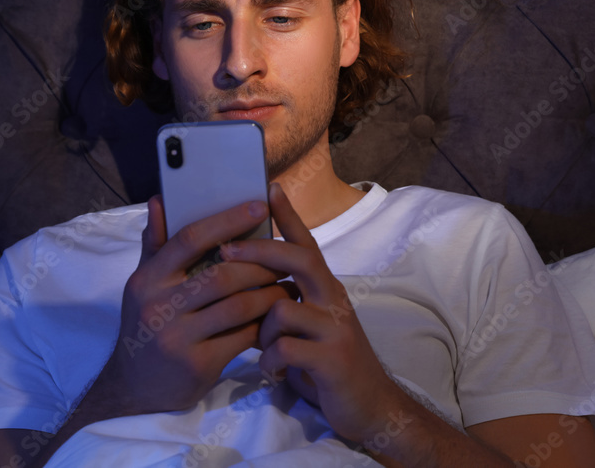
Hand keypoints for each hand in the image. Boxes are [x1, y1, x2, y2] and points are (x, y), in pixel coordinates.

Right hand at [99, 196, 293, 415]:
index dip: (228, 221)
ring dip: (270, 294)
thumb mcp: (144, 285)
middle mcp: (159, 306)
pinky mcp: (198, 364)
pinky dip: (264, 324)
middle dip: (260, 265)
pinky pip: (242, 336)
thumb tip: (161, 200)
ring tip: (288, 285)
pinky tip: (276, 316)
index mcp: (148, 279)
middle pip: (222, 275)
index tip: (260, 207)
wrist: (133, 389)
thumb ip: (156, 244)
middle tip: (285, 259)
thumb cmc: (147, 326)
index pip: (190, 240)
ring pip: (238, 306)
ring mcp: (178, 337)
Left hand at [220, 183, 405, 443]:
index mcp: (325, 290)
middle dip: (258, 252)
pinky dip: (271, 363)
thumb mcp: (309, 327)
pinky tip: (274, 373)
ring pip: (282, 309)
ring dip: (262, 332)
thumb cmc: (328, 363)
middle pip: (299, 259)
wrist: (370, 407)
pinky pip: (286, 349)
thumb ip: (286, 304)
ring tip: (265, 353)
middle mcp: (334, 300)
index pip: (306, 244)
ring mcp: (336, 328)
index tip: (269, 188)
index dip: (289, 216)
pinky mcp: (334, 359)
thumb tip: (246, 286)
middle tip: (224, 252)